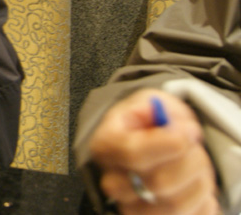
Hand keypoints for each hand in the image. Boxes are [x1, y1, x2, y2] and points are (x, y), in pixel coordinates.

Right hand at [89, 88, 219, 213]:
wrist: (146, 144)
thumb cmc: (146, 124)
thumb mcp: (150, 103)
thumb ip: (159, 107)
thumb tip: (172, 124)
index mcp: (105, 146)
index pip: (133, 153)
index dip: (168, 144)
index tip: (187, 131)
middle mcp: (113, 181)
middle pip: (158, 183)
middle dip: (190, 161)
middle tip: (194, 147)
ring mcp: (132, 207)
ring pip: (176, 204)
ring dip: (199, 181)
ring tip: (196, 164)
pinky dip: (203, 199)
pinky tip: (194, 182)